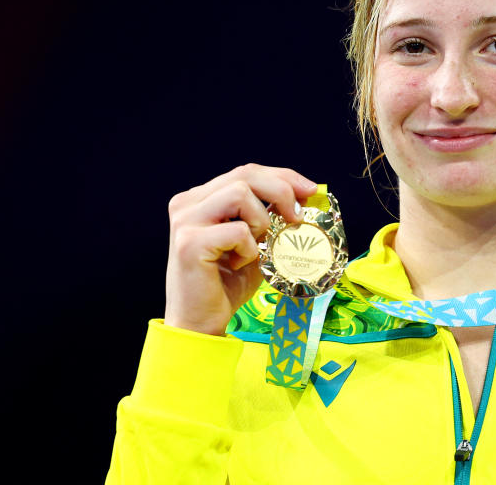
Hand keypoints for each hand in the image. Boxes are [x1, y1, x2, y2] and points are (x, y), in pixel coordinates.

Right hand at [163, 164, 317, 335]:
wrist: (200, 323)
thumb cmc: (227, 284)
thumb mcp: (256, 243)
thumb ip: (271, 217)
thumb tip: (306, 195)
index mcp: (201, 199)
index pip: (246, 172)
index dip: (282, 176)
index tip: (310, 189)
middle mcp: (188, 204)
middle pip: (245, 174)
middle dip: (281, 189)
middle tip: (298, 216)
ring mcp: (186, 221)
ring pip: (239, 193)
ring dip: (261, 221)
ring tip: (257, 247)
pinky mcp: (190, 243)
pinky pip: (237, 231)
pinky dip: (249, 248)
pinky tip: (238, 264)